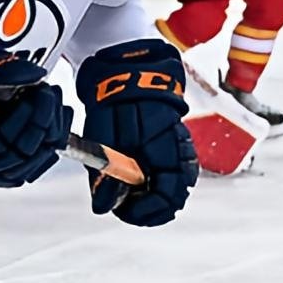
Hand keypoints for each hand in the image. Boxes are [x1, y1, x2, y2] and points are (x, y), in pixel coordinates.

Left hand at [76, 39, 196, 226]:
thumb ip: (106, 176)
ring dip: (153, 198)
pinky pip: (173, 173)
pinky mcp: (174, 143)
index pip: (166, 197)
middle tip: (125, 209)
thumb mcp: (103, 140)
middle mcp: (179, 151)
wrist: (124, 71)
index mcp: (164, 149)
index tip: (122, 211)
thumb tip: (103, 207)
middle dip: (150, 210)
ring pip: (176, 187)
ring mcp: (179, 147)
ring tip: (130, 198)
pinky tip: (137, 183)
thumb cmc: (113, 102)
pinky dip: (156, 184)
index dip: (144, 211)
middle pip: (176, 197)